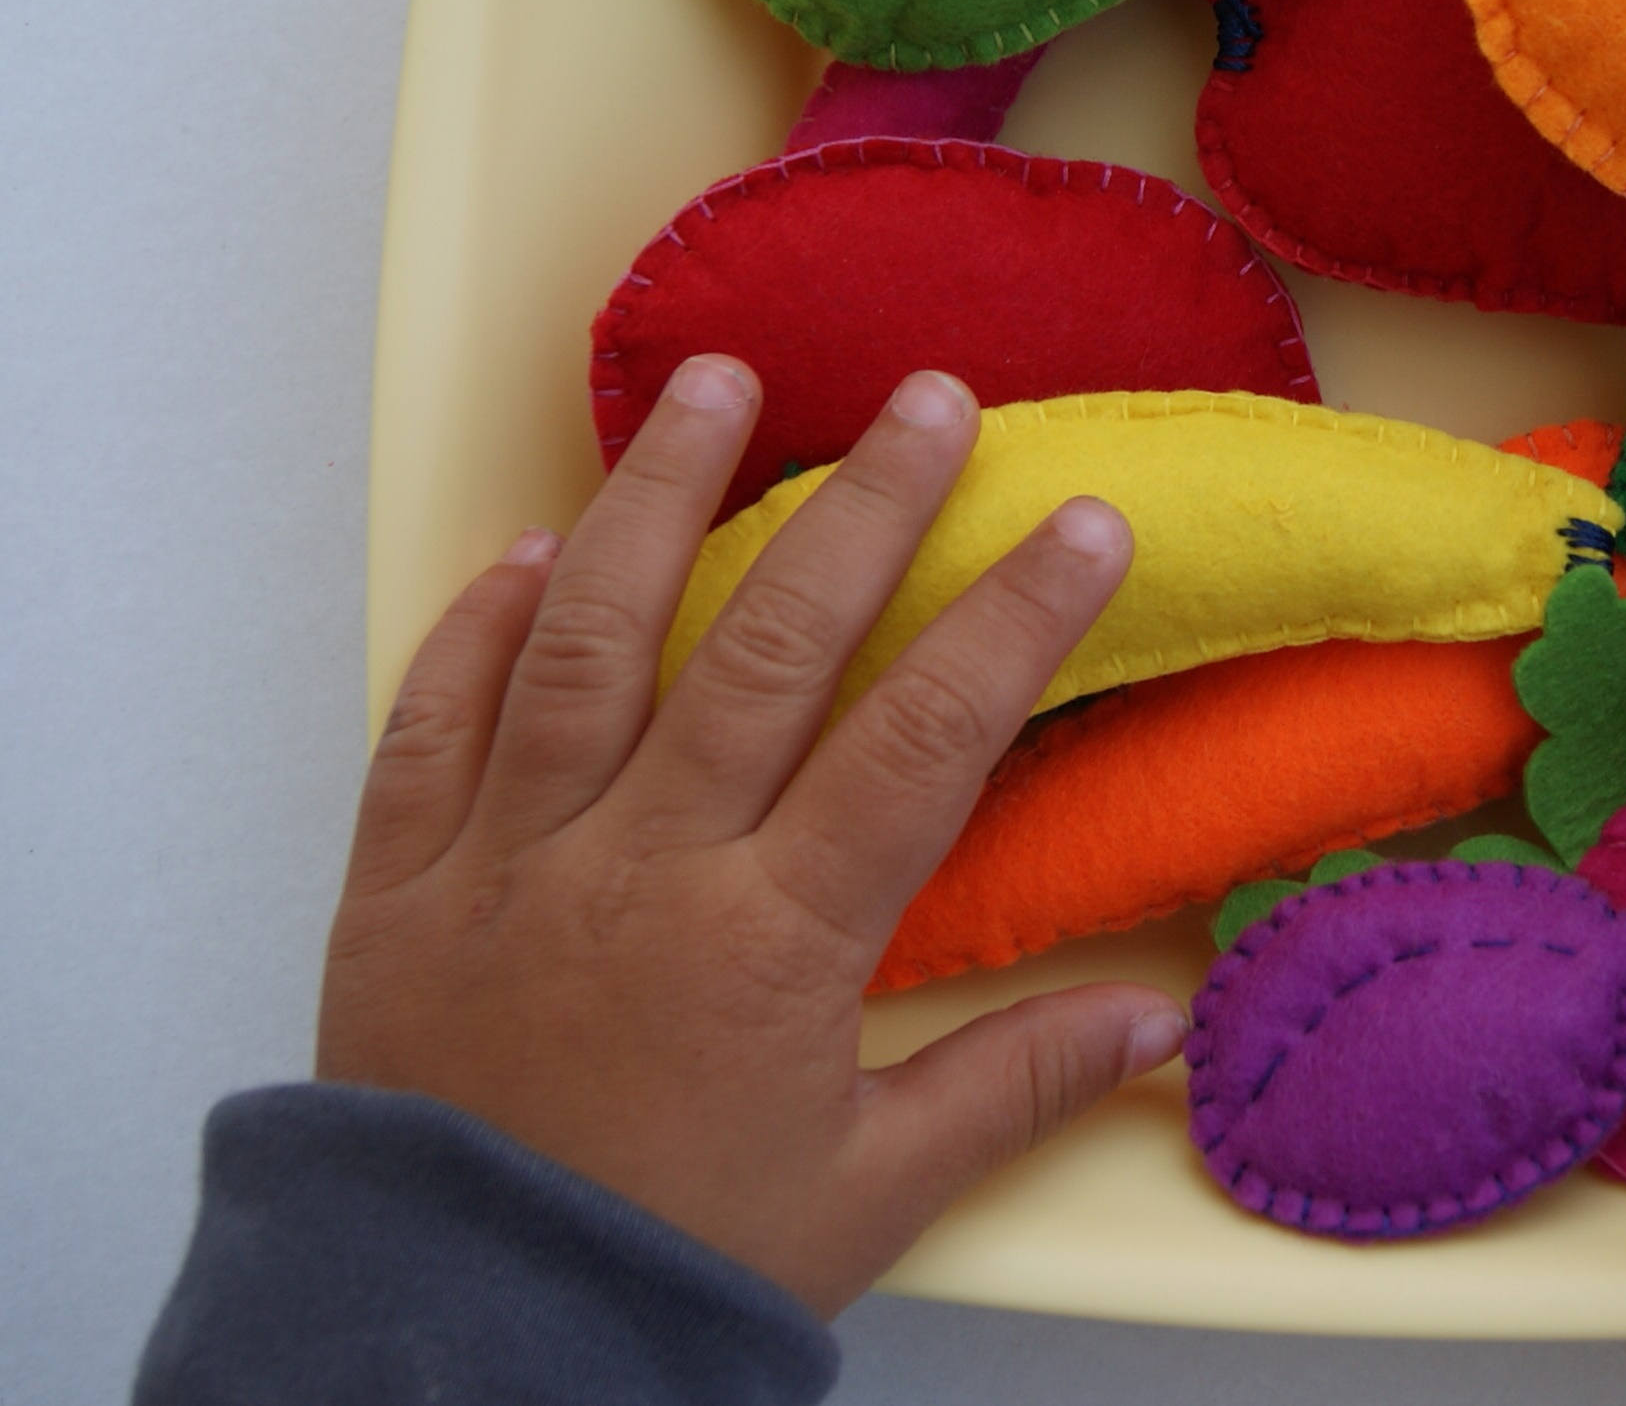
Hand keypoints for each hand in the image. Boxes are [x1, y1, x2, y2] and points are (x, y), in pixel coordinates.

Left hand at [318, 356, 1186, 1316]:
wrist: (447, 1349)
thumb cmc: (666, 1272)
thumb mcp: (865, 1192)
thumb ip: (1013, 1086)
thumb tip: (1159, 1021)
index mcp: (772, 941)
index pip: (921, 738)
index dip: (1011, 618)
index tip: (1082, 521)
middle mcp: (642, 869)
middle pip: (765, 647)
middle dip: (861, 506)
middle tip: (926, 396)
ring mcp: (508, 862)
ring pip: (588, 642)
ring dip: (657, 500)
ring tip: (713, 384)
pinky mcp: (399, 884)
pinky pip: (431, 724)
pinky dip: (473, 627)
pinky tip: (532, 547)